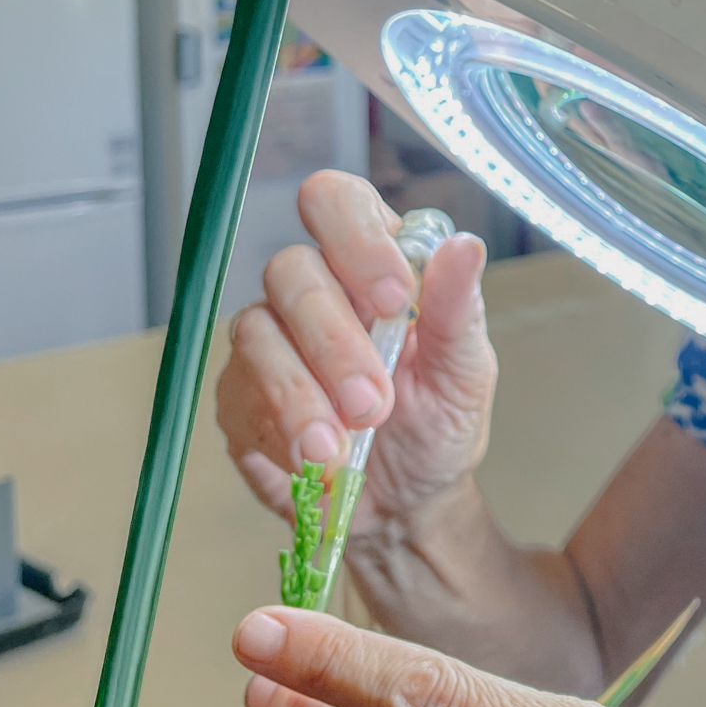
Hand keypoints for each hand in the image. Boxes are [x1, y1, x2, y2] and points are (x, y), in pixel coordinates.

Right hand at [216, 171, 497, 534]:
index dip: (356, 239)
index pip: (338, 203)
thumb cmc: (437, 424)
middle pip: (291, 269)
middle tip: (373, 404)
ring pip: (257, 332)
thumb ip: (459, 310)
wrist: (405, 504)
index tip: (394, 299)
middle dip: (334, 342)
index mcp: (372, 262)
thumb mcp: (465, 372)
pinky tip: (314, 460)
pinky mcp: (239, 395)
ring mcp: (268, 340)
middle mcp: (313, 289)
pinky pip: (239, 395)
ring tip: (339, 448)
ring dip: (301, 393)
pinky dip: (280, 431)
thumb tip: (466, 246)